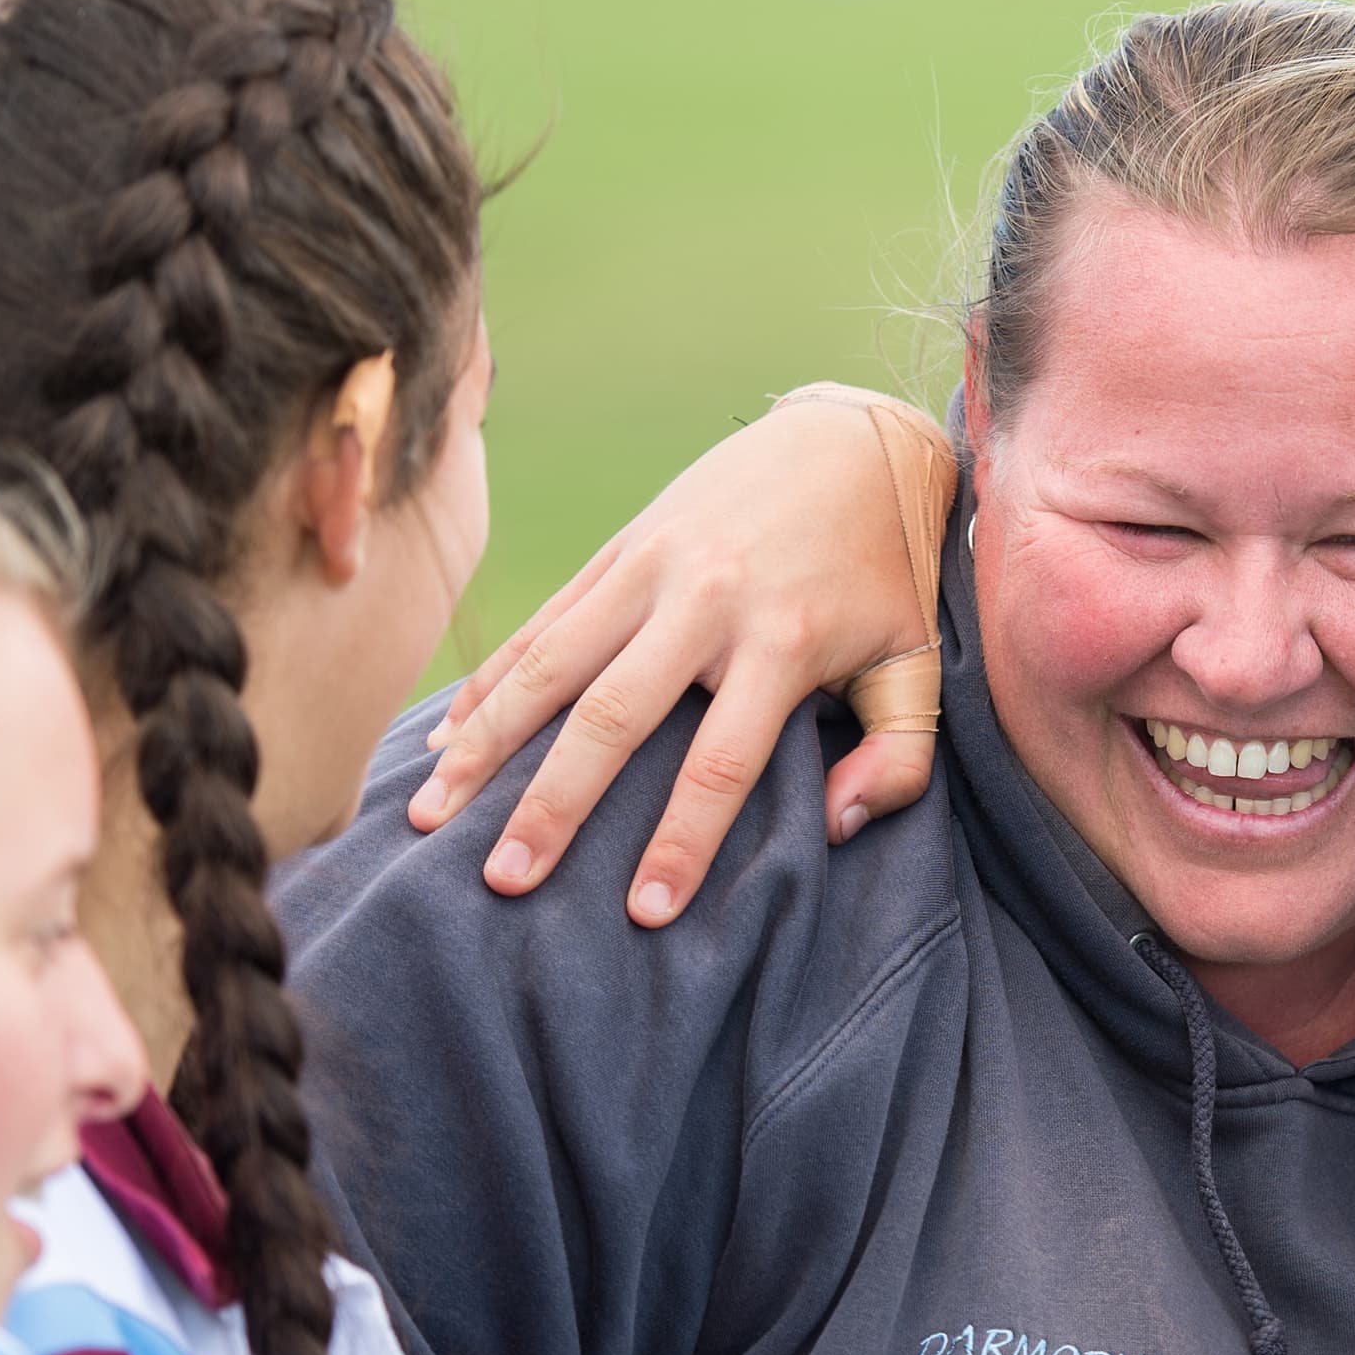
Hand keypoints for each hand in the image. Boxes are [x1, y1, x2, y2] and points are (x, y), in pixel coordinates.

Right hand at [411, 386, 948, 923]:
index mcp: (783, 640)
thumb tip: (838, 827)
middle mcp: (705, 602)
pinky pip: (541, 625)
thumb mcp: (920, 660)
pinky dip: (489, 684)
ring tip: (433, 815)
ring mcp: (651, 569)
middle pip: (612, 718)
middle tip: (504, 881)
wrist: (850, 442)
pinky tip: (445, 741)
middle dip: (552, 807)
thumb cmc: (887, 575)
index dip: (683, 840)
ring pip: (551, 665)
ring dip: (486, 744)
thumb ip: (900, 754)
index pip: (722, 761)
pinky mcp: (619, 549)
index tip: (644, 912)